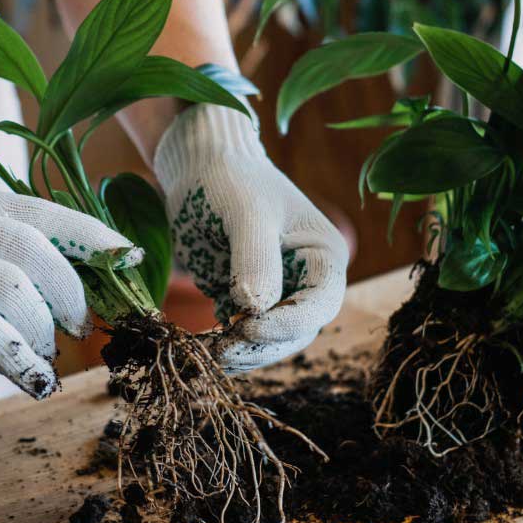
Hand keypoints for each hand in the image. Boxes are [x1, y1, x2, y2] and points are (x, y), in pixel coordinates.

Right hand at [0, 183, 140, 396]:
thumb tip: (76, 290)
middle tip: (81, 327)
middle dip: (72, 294)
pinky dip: (23, 360)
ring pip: (22, 292)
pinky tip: (37, 383)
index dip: (93, 236)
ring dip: (43, 332)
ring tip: (44, 356)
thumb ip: (3, 256)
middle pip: (41, 251)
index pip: (47, 212)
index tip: (128, 257)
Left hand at [154, 104, 348, 371]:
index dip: (288, 323)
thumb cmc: (229, 180)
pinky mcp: (247, 302)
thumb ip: (255, 259)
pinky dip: (227, 346)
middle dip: (262, 345)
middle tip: (223, 351)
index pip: (319, 304)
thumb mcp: (244, 214)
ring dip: (243, 352)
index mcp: (323, 255)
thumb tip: (255, 309)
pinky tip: (204, 349)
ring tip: (210, 353)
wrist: (199, 169)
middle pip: (297, 331)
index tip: (247, 326)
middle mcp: (307, 280)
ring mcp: (278, 294)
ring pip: (271, 341)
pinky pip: (244, 336)